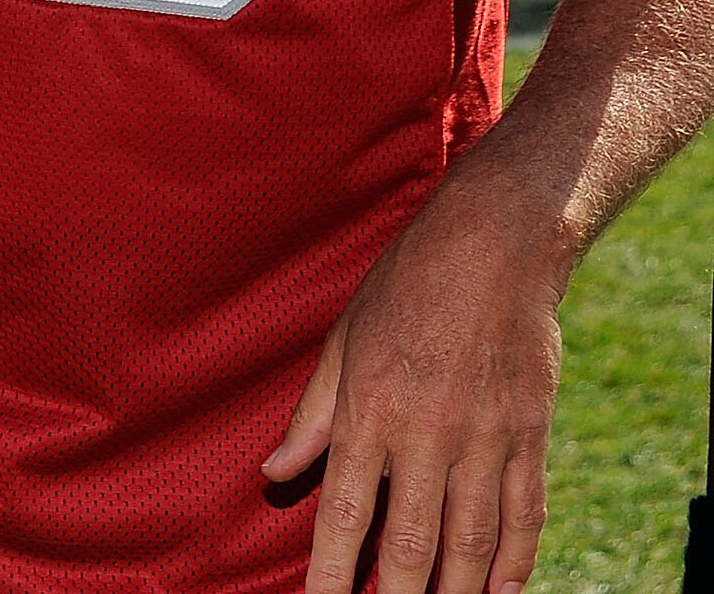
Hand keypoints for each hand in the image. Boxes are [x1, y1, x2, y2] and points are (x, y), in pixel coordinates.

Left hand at [261, 172, 565, 593]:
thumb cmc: (404, 290)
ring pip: (473, 542)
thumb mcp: (342, 342)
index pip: (345, 512)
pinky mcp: (531, 437)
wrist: (492, 247)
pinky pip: (525, 515)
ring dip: (455, 593)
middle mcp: (430, 432)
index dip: (333, 572)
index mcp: (372, 408)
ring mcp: (488, 439)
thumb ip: (312, 416)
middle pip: (414, 542)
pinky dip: (516, 563)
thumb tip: (274, 474)